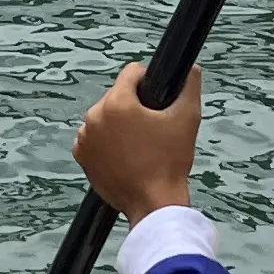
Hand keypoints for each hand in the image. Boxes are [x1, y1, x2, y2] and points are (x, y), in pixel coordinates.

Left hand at [75, 61, 202, 220]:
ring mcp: (85, 138)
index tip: (158, 97)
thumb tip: (192, 70)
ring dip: (119, 123)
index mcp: (117, 103)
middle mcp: (95, 117)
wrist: (154, 203)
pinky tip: (124, 153)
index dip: (149, 81)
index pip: (131, 73)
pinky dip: (106, 141)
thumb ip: (190, 86)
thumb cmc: (170, 162)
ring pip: (105, 116)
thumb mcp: (187, 118)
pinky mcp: (81, 157)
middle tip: (151, 126)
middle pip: (117, 95)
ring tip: (139, 142)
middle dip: (133, 105)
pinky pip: (94, 138)